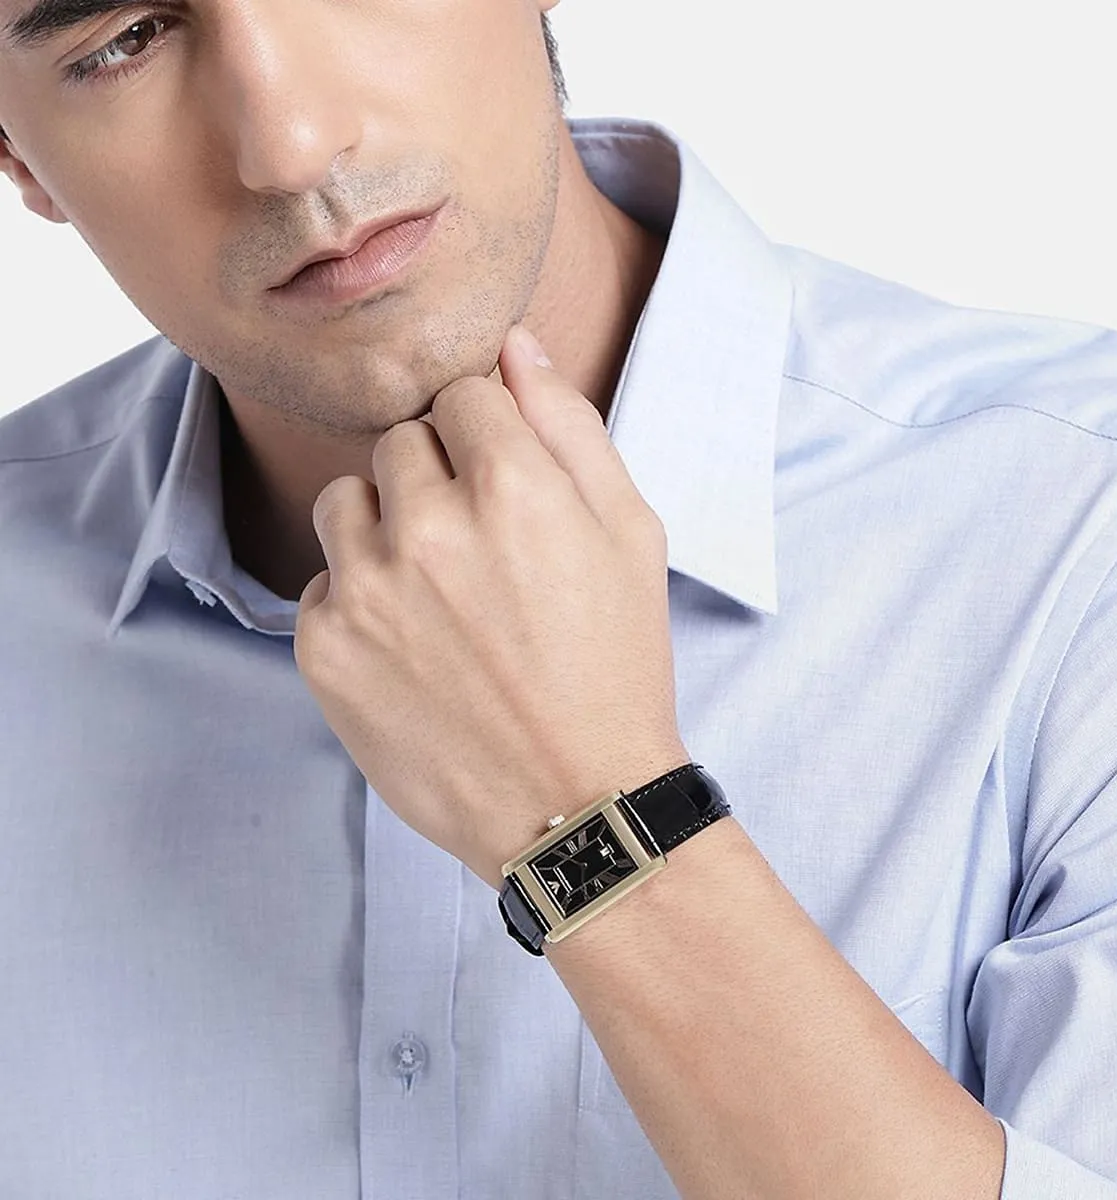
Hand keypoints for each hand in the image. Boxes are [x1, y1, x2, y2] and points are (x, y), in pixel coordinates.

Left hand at [293, 325, 688, 890]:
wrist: (574, 801)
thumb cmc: (615, 665)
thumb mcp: (629, 536)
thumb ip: (570, 427)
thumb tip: (515, 345)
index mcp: (514, 487)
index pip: (463, 395)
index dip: (488, 440)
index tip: (506, 492)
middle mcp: (429, 528)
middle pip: (400, 440)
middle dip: (437, 478)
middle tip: (480, 553)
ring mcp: (367, 591)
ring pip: (346, 500)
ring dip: (386, 528)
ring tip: (438, 594)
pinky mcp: (324, 650)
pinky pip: (322, 581)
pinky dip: (359, 601)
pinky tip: (413, 648)